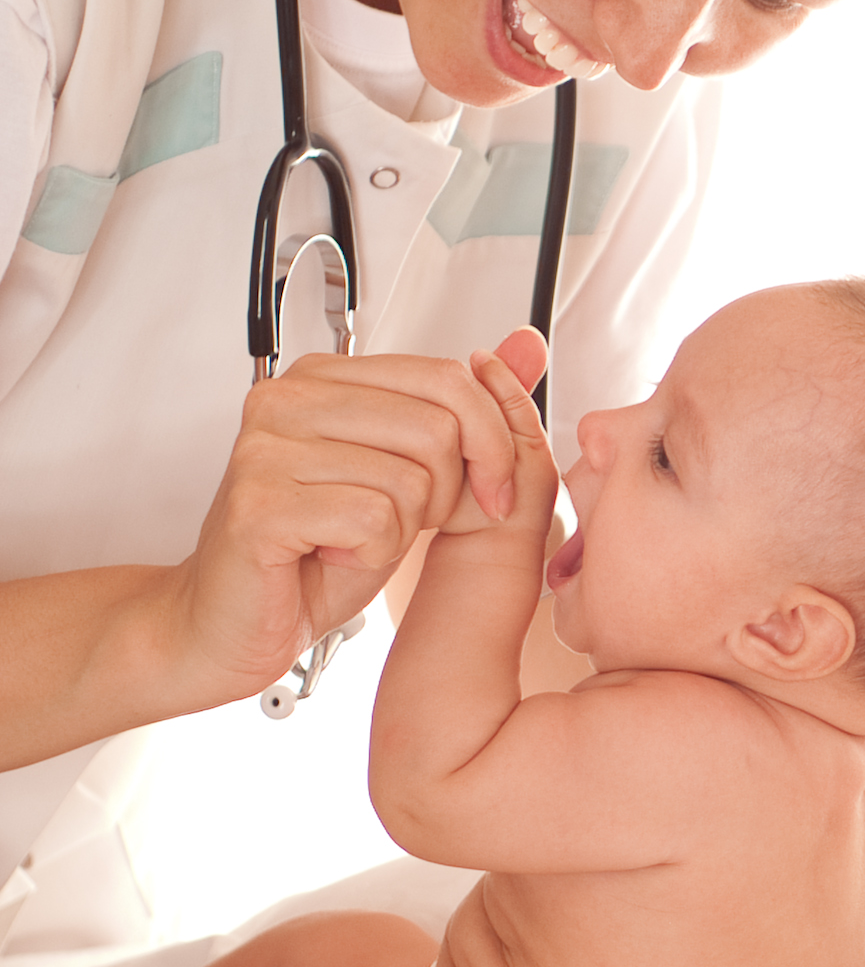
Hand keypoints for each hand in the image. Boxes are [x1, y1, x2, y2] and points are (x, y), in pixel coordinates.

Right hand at [167, 330, 547, 702]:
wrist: (235, 620)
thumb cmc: (318, 551)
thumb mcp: (414, 471)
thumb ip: (468, 410)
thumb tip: (527, 345)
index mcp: (326, 378)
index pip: (449, 378)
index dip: (490, 442)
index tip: (489, 488)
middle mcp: (289, 399)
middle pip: (438, 429)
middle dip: (446, 494)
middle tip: (401, 522)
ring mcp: (266, 447)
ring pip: (411, 479)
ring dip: (403, 529)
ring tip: (354, 538)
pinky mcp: (259, 502)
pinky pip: (373, 519)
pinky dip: (372, 553)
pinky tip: (331, 555)